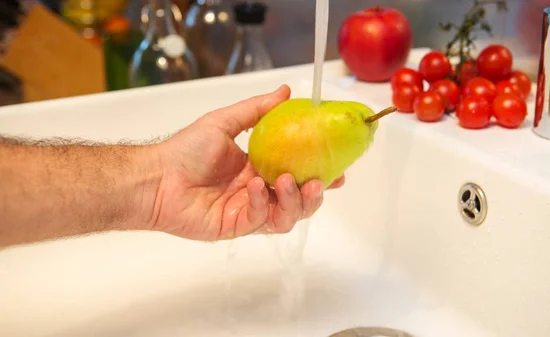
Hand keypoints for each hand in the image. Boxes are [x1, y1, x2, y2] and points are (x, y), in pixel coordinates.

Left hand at [147, 85, 344, 240]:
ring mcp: (249, 211)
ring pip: (287, 216)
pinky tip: (256, 187)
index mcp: (260, 168)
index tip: (338, 168)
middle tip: (321, 181)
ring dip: (295, 201)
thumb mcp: (225, 121)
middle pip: (299, 200)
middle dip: (315, 193)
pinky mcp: (237, 226)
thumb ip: (258, 110)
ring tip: (288, 181)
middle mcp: (259, 191)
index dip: (320, 173)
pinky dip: (263, 203)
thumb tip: (286, 90)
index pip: (298, 173)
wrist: (156, 177)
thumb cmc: (186, 150)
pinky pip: (261, 220)